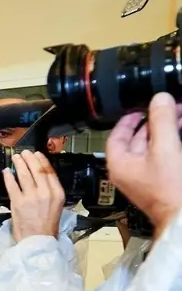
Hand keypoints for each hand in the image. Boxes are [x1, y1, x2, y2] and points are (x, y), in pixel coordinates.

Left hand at [3, 150, 64, 241]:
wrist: (38, 241)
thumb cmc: (48, 226)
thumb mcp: (57, 206)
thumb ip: (51, 191)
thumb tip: (42, 178)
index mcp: (58, 193)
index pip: (50, 172)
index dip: (42, 160)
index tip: (37, 154)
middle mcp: (46, 193)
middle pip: (37, 170)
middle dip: (29, 158)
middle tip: (24, 152)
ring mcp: (31, 197)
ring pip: (24, 175)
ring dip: (18, 164)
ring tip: (15, 158)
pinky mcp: (17, 202)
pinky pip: (12, 185)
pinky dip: (8, 176)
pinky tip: (6, 171)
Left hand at [107, 92, 181, 237]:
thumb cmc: (171, 190)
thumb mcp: (165, 148)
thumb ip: (161, 121)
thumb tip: (159, 100)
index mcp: (120, 164)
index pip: (116, 135)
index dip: (128, 119)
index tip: (141, 107)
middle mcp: (129, 172)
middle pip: (137, 139)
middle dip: (155, 121)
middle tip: (170, 107)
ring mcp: (145, 178)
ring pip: (153, 146)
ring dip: (166, 130)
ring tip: (180, 116)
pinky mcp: (160, 181)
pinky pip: (163, 156)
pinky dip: (172, 143)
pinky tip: (181, 133)